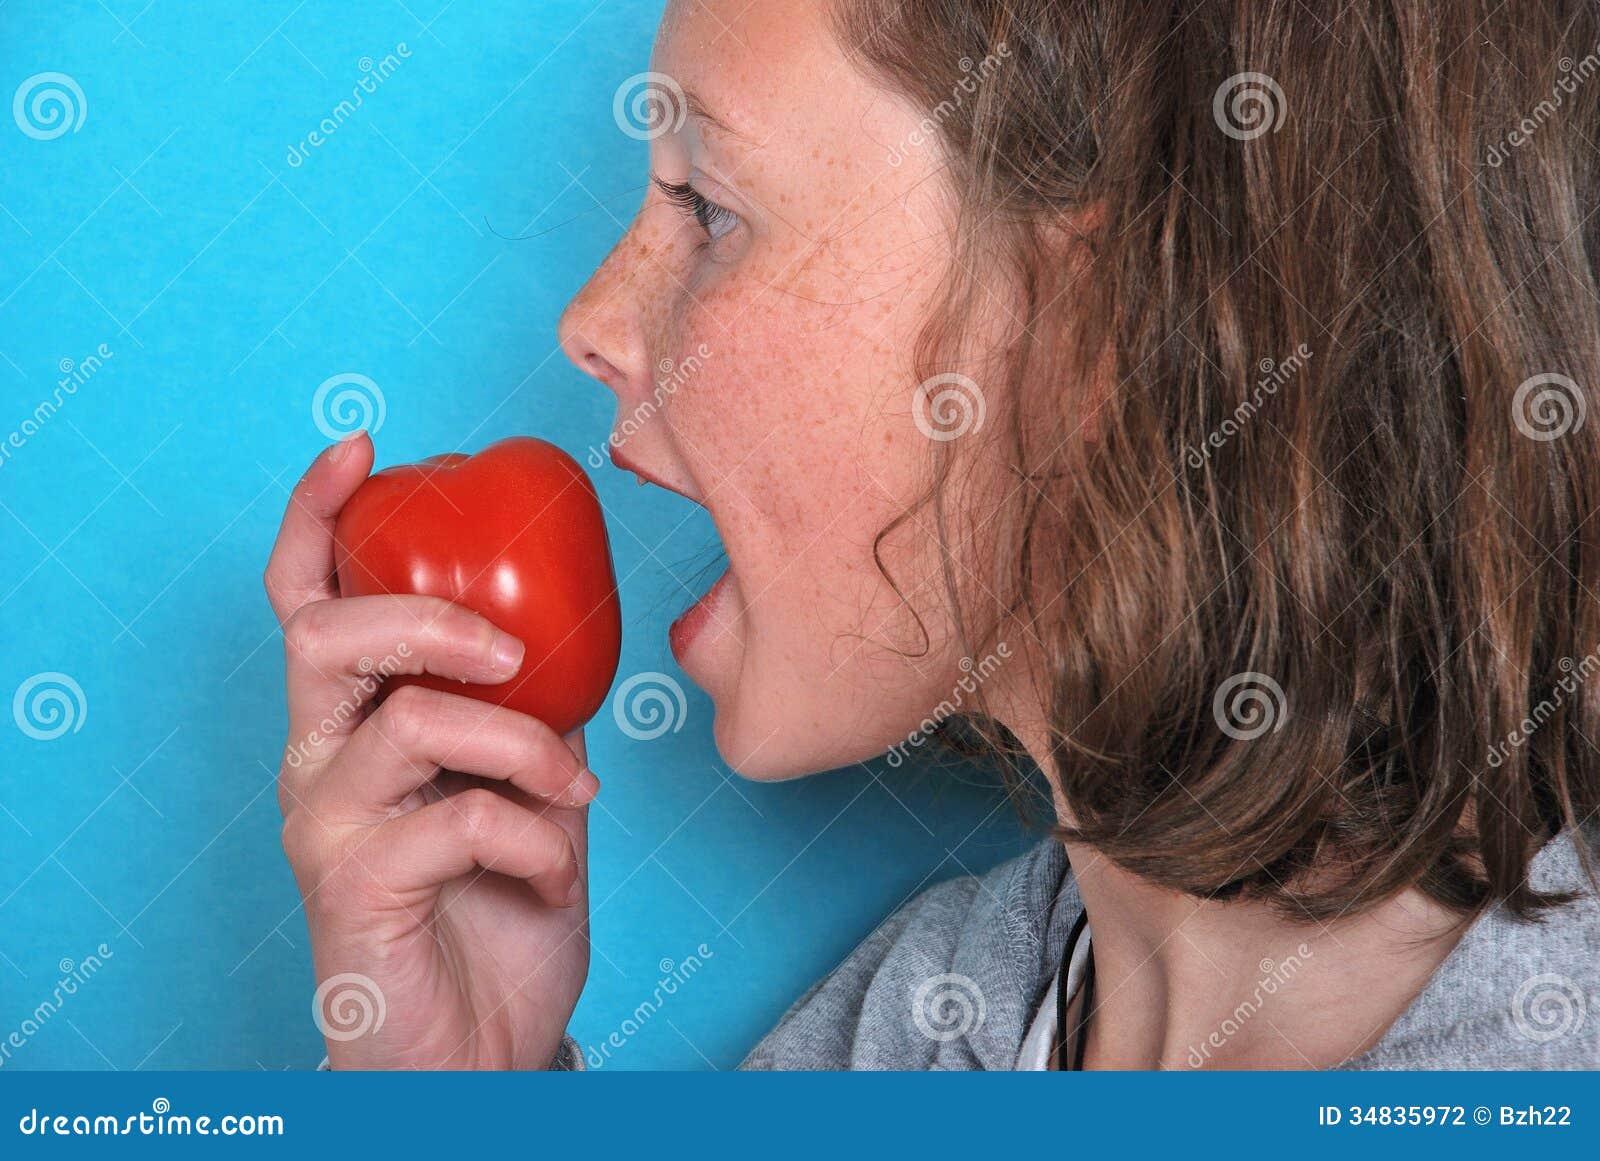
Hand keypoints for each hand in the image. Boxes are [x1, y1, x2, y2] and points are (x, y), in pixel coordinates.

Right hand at [265, 433, 593, 1068]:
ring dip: (524, 743)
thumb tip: (574, 648)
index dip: (321, 516)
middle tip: (510, 650)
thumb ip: (529, 717)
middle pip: (325, 634)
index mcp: (353, 725)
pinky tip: (556, 872)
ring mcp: (328, 827)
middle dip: (430, 617)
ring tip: (577, 786)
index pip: (308, 602)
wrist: (482, 1048)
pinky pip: (460, 820)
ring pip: (413, 721)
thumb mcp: (528, 790)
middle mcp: (318, 764)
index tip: (368, 448)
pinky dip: (537, 836)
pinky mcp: (354, 890)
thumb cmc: (496, 913)